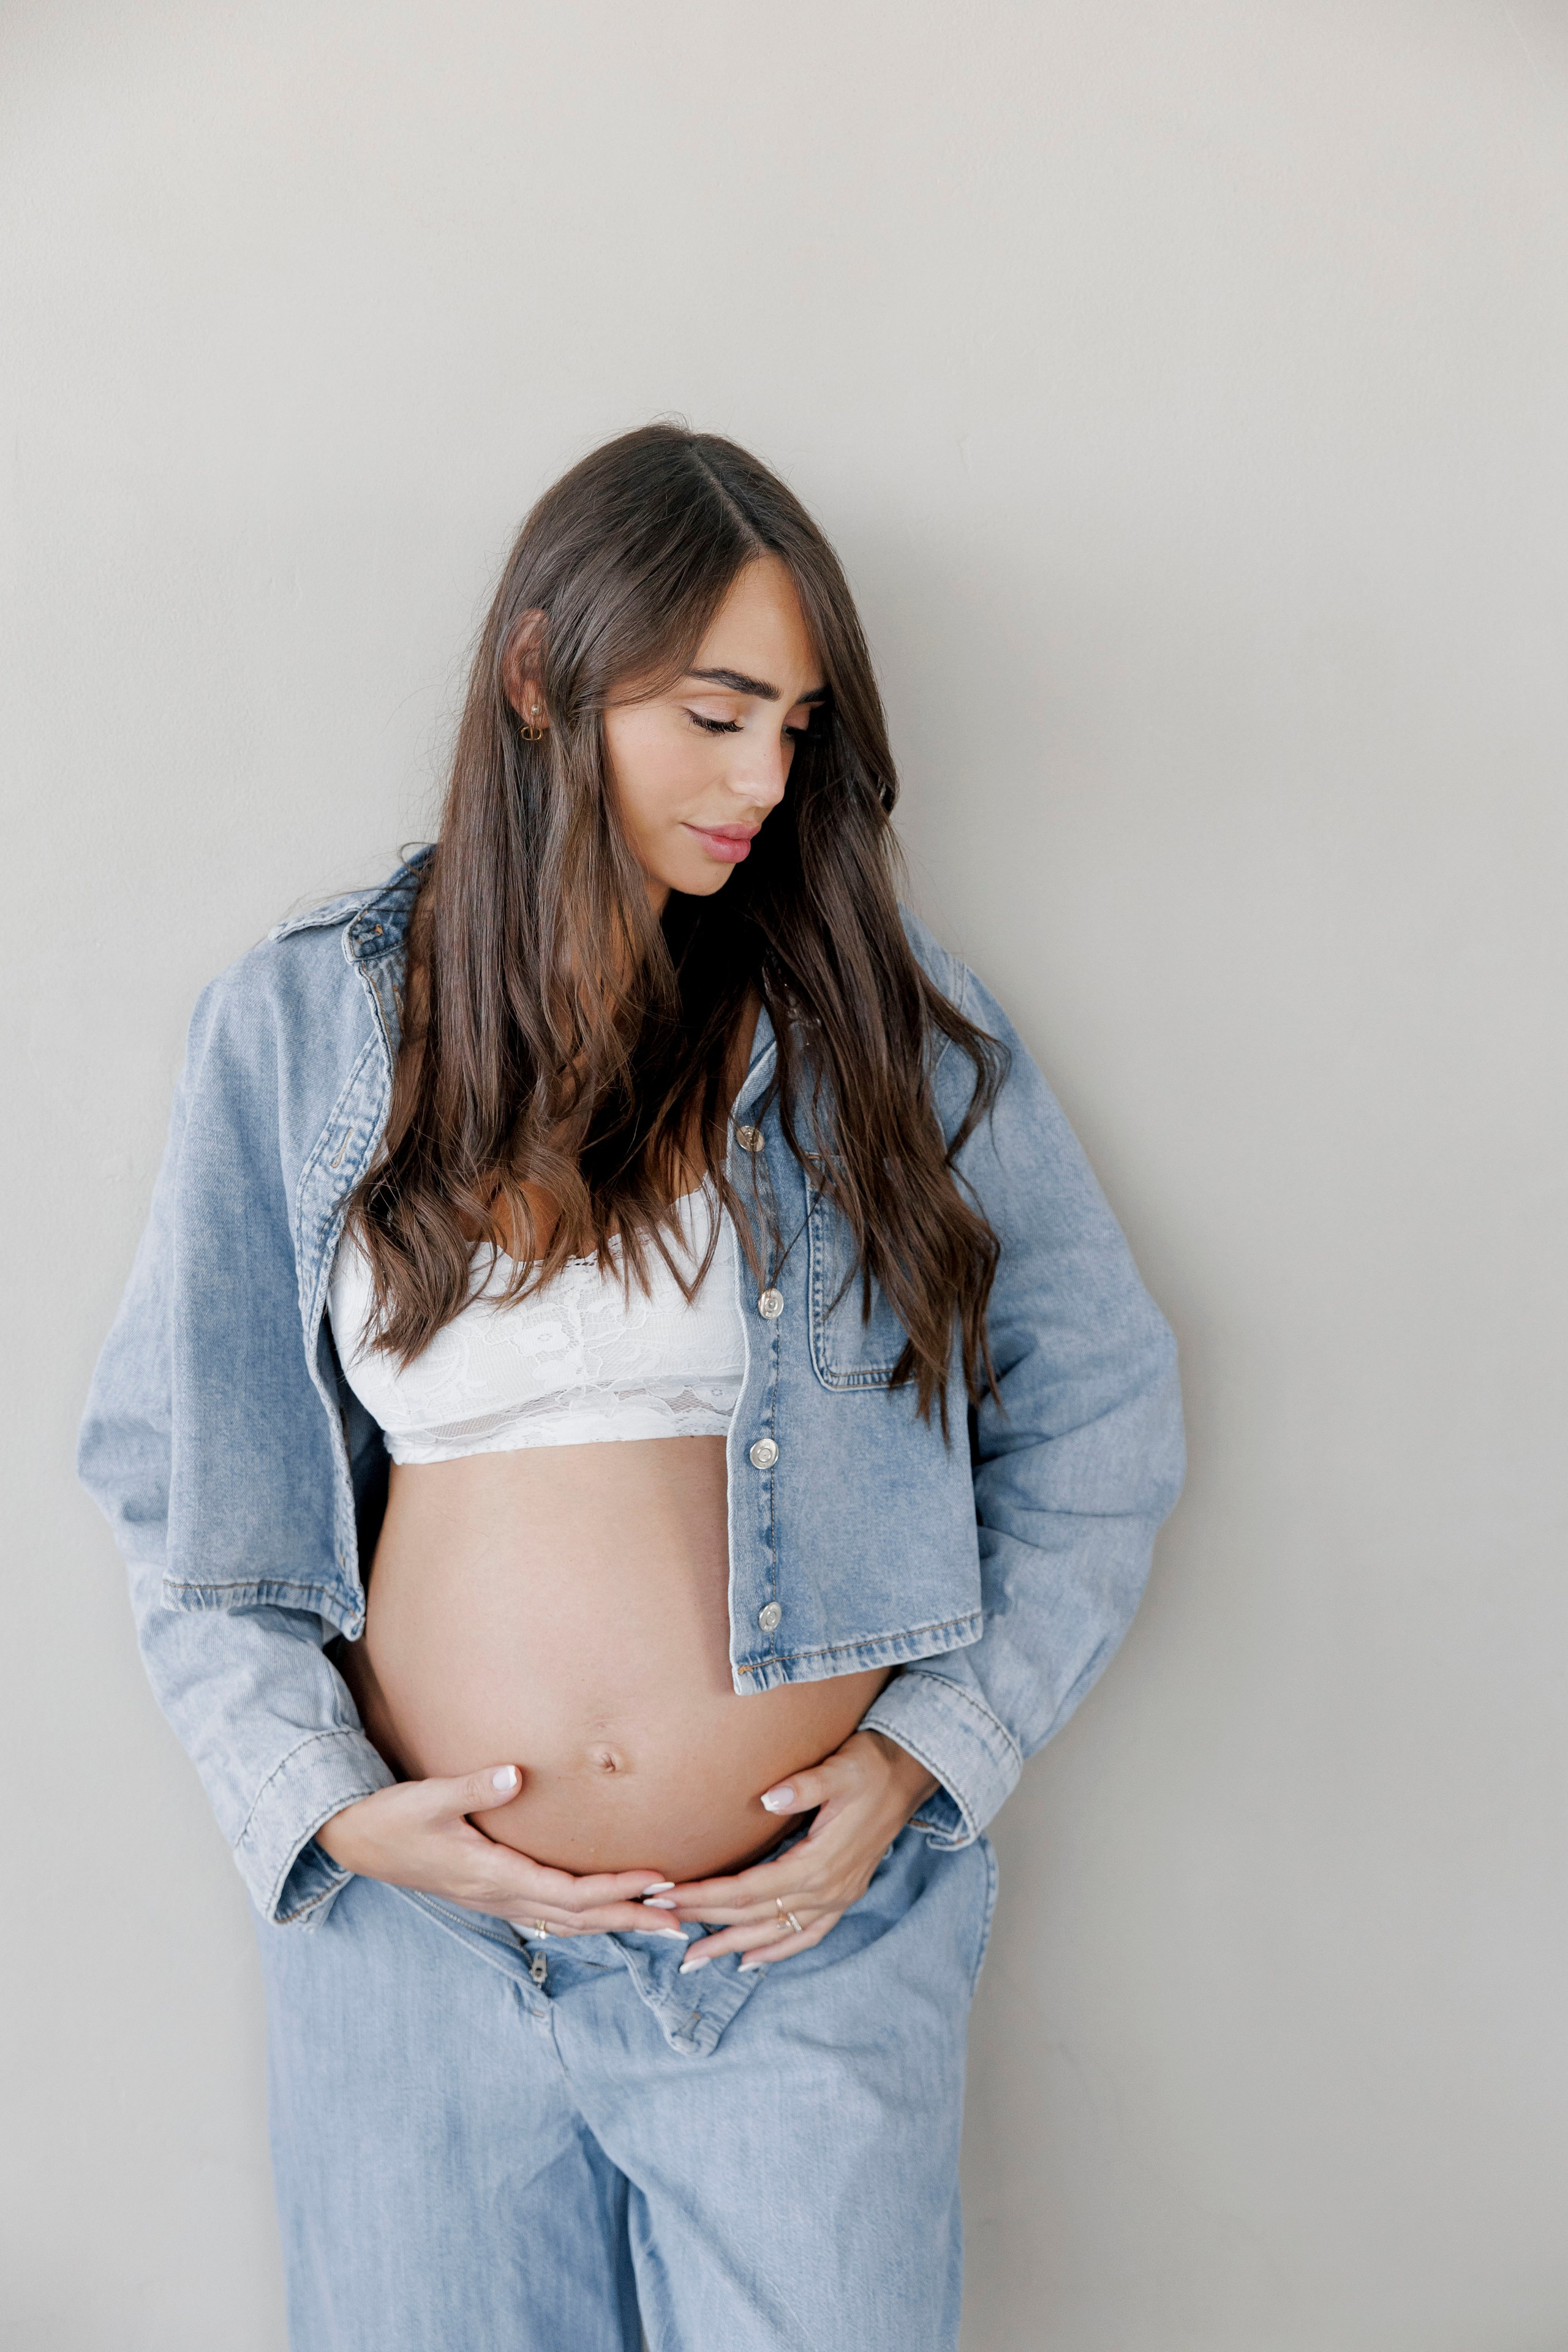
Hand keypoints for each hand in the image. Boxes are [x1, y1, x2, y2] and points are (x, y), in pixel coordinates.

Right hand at [314, 1765, 685, 1938]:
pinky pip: (549, 1913)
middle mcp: (499, 1894)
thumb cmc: (394, 1818)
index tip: (656, 1882)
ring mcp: (496, 1899)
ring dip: (613, 1920)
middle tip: (680, 1917)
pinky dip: (585, 1916)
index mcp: (491, 1875)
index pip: (567, 1892)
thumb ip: (473, 1785)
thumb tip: (516, 1772)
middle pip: (577, 1916)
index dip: (615, 1890)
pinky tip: (604, 1911)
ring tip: (657, 1919)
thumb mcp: (428, 1797)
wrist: (358, 1841)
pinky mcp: (492, 1892)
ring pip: (566, 1920)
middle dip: (630, 1916)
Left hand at [666, 1731, 939, 1972]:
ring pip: (776, 1932)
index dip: (707, 1895)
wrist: (908, 1775)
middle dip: (706, 1921)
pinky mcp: (843, 1895)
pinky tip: (751, 1960)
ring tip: (694, 1961)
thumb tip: (769, 1798)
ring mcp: (837, 1897)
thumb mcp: (840, 1768)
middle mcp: (827, 1889)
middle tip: (661, 1925)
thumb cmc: (869, 1767)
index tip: (669, 1895)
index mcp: (818, 1863)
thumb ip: (806, 1785)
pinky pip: (808, 1936)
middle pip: (755, 1915)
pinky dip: (778, 1950)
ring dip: (733, 1946)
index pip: (749, 1888)